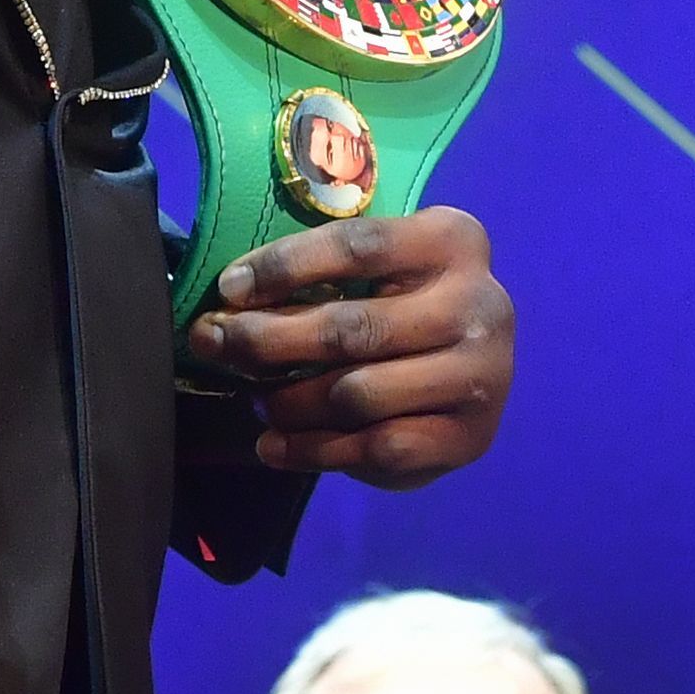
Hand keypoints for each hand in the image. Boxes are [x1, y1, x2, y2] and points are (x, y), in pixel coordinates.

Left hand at [179, 206, 513, 483]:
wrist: (475, 376)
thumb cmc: (407, 308)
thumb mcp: (381, 271)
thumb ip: (324, 274)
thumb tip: (229, 302)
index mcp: (453, 242)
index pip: (357, 246)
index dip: (284, 266)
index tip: (227, 288)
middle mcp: (480, 304)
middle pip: (351, 328)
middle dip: (267, 340)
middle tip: (214, 344)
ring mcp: (480, 375)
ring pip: (355, 395)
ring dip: (288, 402)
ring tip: (255, 401)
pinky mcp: (468, 437)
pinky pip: (372, 447)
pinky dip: (311, 451)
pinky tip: (274, 445)